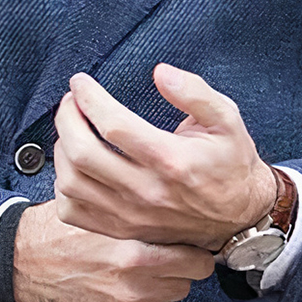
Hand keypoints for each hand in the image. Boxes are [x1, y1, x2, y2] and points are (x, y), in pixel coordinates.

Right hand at [12, 200, 214, 301]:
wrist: (27, 260)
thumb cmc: (60, 230)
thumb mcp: (102, 208)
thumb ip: (143, 211)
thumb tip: (180, 208)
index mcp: (133, 251)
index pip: (197, 256)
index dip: (196, 244)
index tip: (193, 238)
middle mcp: (133, 282)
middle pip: (191, 277)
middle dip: (186, 262)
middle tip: (173, 249)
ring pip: (176, 294)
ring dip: (169, 280)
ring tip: (150, 264)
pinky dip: (151, 297)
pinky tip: (135, 281)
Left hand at [53, 64, 277, 251]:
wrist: (239, 215)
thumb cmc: (230, 162)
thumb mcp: (227, 118)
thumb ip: (194, 92)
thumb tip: (160, 72)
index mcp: (171, 160)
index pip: (113, 125)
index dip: (89, 97)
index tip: (81, 82)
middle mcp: (147, 191)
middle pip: (82, 154)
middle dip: (67, 118)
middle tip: (71, 100)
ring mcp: (131, 214)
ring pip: (72, 183)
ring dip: (62, 149)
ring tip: (72, 128)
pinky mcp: (122, 229)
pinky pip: (74, 211)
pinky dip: (64, 185)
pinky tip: (75, 164)